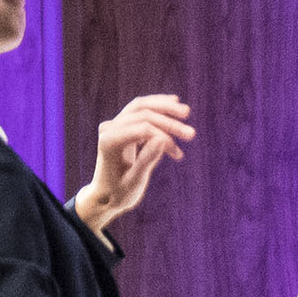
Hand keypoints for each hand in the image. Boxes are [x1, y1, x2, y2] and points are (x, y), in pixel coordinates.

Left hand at [69, 94, 193, 230]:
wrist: (106, 194)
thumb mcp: (134, 182)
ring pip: (142, 106)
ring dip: (165, 108)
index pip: (141, 128)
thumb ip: (146, 160)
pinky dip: (158, 108)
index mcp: (109, 141)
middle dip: (169, 122)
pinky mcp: (121, 125)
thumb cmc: (120, 192)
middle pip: (142, 113)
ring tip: (186, 112)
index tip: (178, 154)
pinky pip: (141, 110)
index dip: (164, 136)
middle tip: (191, 134)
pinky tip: (174, 102)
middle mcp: (109, 128)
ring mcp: (114, 125)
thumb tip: (163, 139)